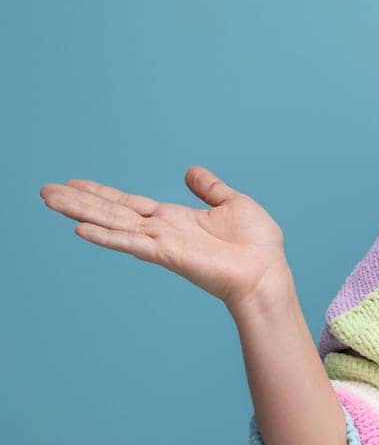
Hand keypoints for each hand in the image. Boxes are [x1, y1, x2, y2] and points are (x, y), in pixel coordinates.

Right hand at [38, 166, 293, 313]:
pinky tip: (81, 229)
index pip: (129, 203)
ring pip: (113, 223)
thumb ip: (209, 189)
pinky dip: (107, 236)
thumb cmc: (257, 244)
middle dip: (79, 201)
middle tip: (45, 190)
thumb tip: (191, 171)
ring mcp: (162, 243)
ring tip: (50, 200)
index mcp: (175, 218)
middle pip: (112, 212)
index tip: (74, 182)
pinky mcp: (169, 255)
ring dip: (81, 212)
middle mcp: (162, 230)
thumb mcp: (233, 204)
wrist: (267, 273)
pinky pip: (132, 243)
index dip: (102, 192)